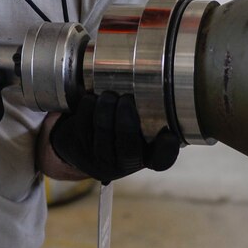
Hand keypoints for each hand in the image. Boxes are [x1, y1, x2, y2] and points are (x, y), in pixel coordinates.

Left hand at [49, 88, 178, 182]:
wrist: (80, 145)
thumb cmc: (118, 127)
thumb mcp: (139, 125)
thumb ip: (152, 113)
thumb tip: (166, 84)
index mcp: (145, 157)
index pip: (161, 161)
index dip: (167, 150)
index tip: (169, 133)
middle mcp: (123, 163)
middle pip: (128, 149)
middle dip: (127, 121)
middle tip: (126, 99)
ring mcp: (99, 158)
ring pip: (103, 135)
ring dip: (105, 110)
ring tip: (108, 95)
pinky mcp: (79, 148)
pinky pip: (83, 127)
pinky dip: (87, 109)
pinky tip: (90, 98)